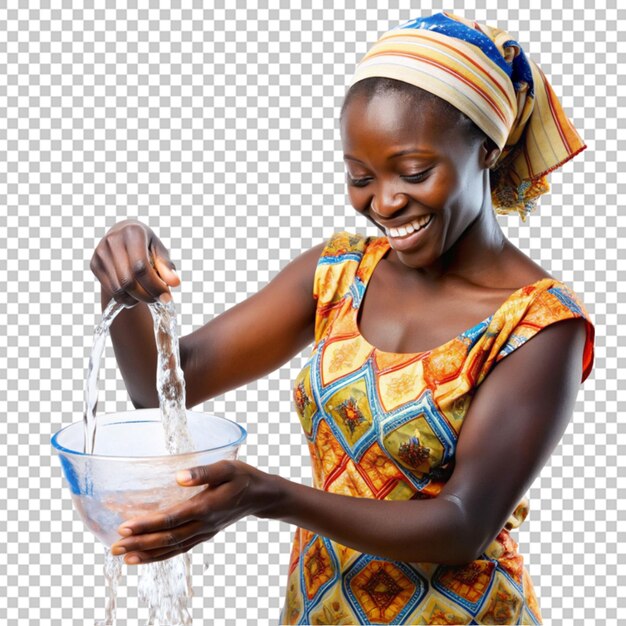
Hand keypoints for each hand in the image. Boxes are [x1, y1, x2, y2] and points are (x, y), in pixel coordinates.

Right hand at [90, 218, 180, 307]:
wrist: (122, 235)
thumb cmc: (146, 244)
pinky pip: (111, 290)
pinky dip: (125, 298)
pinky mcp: (94, 264)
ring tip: (148, 296)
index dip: (155, 286)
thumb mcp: (159, 250)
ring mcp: (100, 253)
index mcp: (133, 233)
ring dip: (136, 299)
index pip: (141, 267)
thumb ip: (166, 266)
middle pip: (128, 280)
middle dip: (146, 296)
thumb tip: (175, 283)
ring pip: (118, 288)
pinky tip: (135, 294)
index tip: (166, 297)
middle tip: (159, 299)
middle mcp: (113, 241)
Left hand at [110, 460, 276, 564]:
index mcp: (206, 507)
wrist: (261, 496)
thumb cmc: (243, 477)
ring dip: (146, 553)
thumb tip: (179, 476)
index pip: (171, 519)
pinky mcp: (203, 534)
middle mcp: (203, 524)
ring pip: (171, 548)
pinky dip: (160, 555)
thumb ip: (203, 472)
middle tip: (114, 547)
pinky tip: (144, 556)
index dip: (147, 524)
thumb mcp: (227, 467)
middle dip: (139, 543)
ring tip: (123, 556)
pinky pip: (179, 549)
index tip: (124, 527)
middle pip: (167, 538)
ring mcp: (203, 532)